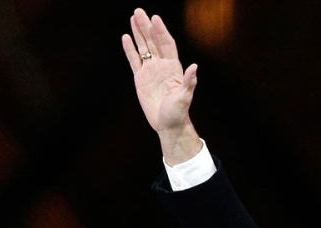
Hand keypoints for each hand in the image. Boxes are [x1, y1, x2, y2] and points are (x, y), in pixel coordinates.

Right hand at [121, 8, 201, 163]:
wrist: (168, 125)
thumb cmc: (178, 112)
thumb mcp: (185, 97)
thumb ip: (189, 82)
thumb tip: (194, 67)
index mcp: (173, 68)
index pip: (166, 44)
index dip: (161, 31)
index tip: (156, 18)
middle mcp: (162, 66)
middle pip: (153, 41)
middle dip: (147, 26)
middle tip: (139, 11)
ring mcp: (151, 71)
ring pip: (144, 47)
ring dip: (138, 33)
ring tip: (133, 17)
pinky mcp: (141, 78)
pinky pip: (134, 60)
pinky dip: (130, 49)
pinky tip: (126, 37)